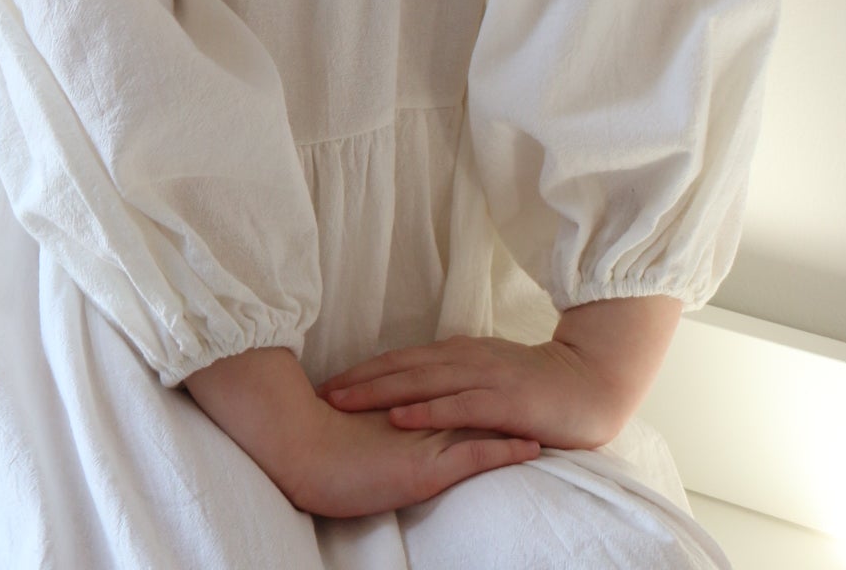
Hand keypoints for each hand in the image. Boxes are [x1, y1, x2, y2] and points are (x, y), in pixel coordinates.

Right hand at [284, 396, 540, 519]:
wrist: (299, 458)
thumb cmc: (318, 448)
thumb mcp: (357, 427)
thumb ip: (378, 413)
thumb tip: (394, 406)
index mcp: (401, 406)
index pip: (445, 388)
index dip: (472, 381)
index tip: (502, 376)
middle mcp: (417, 418)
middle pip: (467, 400)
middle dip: (502, 394)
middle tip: (535, 391)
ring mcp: (423, 441)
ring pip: (478, 424)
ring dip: (512, 417)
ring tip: (546, 413)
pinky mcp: (426, 469)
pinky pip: (474, 460)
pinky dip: (504, 453)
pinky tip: (532, 450)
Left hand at [318, 334, 624, 451]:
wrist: (588, 385)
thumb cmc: (536, 383)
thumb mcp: (488, 372)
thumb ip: (457, 375)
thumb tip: (421, 382)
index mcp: (459, 352)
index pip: (402, 359)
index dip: (365, 370)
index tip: (331, 381)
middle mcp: (465, 358)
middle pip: (402, 367)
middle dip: (359, 379)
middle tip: (321, 391)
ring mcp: (483, 377)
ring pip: (421, 382)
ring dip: (380, 392)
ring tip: (344, 401)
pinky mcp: (502, 401)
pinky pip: (457, 406)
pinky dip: (426, 410)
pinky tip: (400, 416)